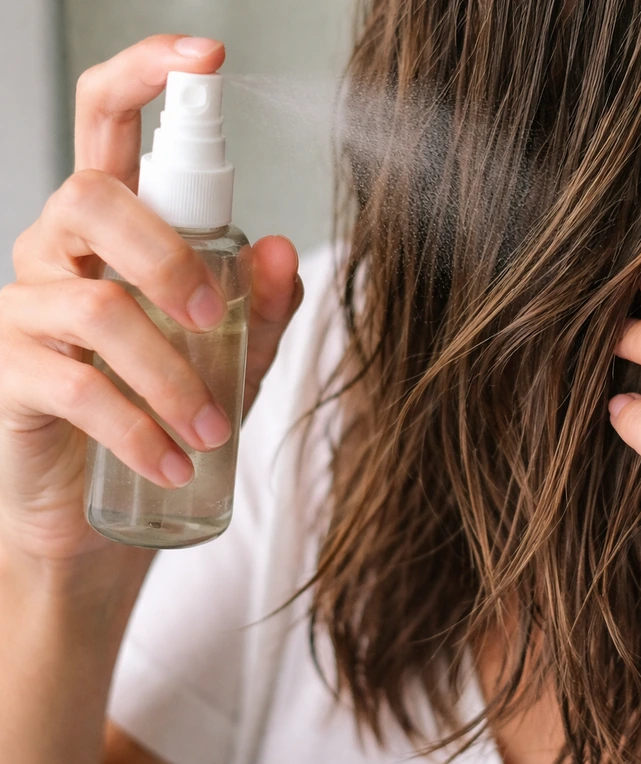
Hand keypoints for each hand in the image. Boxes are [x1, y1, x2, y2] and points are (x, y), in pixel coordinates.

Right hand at [0, 35, 303, 566]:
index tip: (208, 54)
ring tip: (217, 430)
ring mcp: (26, 307)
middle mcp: (59, 248)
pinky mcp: (9, 372)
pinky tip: (178, 465)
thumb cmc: (165, 407)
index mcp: (114, 224)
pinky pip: (77, 386)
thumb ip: (259, 304)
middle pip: (94, 197)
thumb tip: (279, 246)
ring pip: (96, 305)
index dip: (147, 73)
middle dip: (171, 257)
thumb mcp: (232, 353)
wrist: (97, 497)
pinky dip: (141, 428)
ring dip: (173, 374)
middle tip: (216, 321)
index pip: (110, 121)